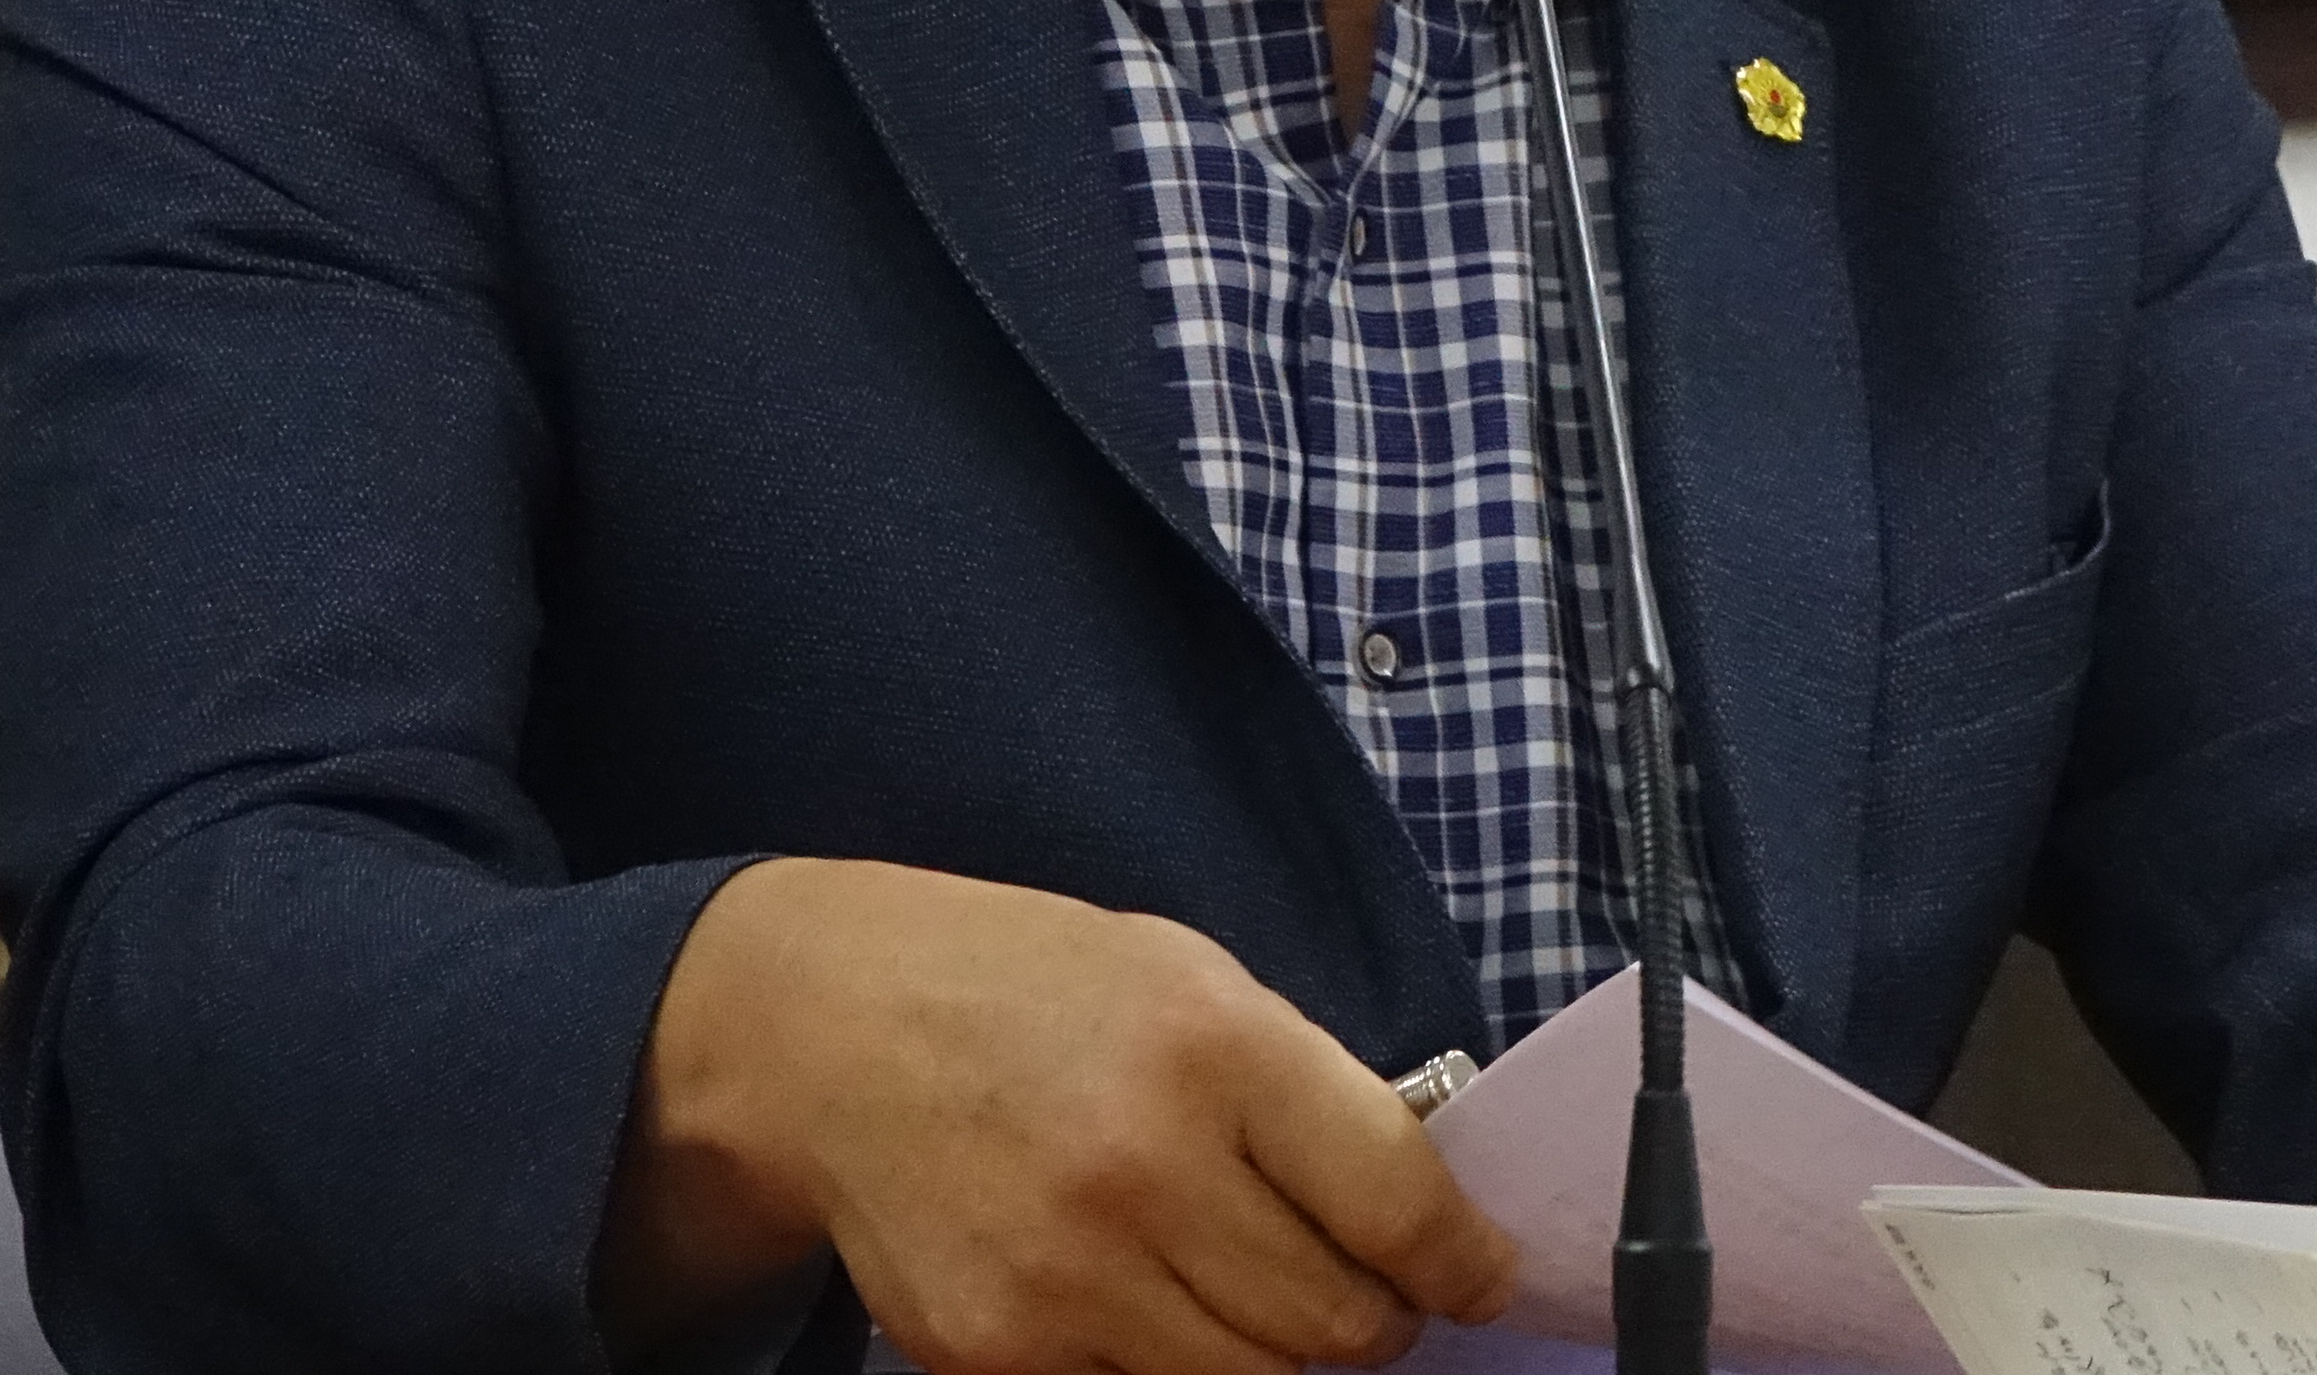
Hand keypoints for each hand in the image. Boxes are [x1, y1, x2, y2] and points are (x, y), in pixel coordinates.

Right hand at [603, 859, 1517, 1374]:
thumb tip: (1422, 1217)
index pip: (1397, 1203)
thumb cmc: (1036, 991)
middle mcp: (1145, 1168)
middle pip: (1336, 1321)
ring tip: (1260, 1293)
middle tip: (1366, 1291)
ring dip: (1281, 1353)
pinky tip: (1148, 1300)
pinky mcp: (999, 1353)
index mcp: (1217, 1049)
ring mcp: (1066, 1276)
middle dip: (1374, 1318)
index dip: (1464, 1261)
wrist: (832, 1032)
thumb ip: (1303, 1092)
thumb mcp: (1192, 980)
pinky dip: (1171, 1366)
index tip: (1483, 1277)